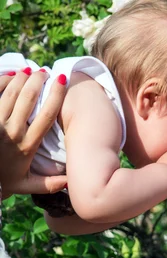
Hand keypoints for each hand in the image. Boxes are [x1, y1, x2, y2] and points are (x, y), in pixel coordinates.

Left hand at [0, 69, 67, 197]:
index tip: (63, 80)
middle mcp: (12, 132)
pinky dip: (3, 80)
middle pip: (28, 97)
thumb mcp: (26, 186)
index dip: (56, 95)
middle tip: (44, 72)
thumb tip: (70, 181)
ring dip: (22, 78)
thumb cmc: (3, 181)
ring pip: (11, 91)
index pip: (46, 116)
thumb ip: (49, 184)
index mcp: (27, 146)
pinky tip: (11, 76)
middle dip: (38, 80)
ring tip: (30, 71)